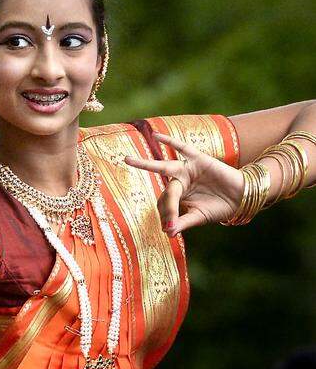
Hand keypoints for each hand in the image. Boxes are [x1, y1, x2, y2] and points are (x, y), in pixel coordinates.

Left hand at [124, 133, 243, 234]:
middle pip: (163, 186)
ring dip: (145, 163)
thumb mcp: (199, 216)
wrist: (242, 197)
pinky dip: (170, 141)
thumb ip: (182, 222)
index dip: (168, 214)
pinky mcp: (199, 159)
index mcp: (178, 195)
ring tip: (127, 160)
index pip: (165, 202)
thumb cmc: (219, 207)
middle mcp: (179, 180)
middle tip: (143, 187)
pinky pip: (182, 148)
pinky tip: (155, 135)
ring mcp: (187, 169)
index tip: (171, 227)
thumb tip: (168, 233)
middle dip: (159, 193)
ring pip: (163, 166)